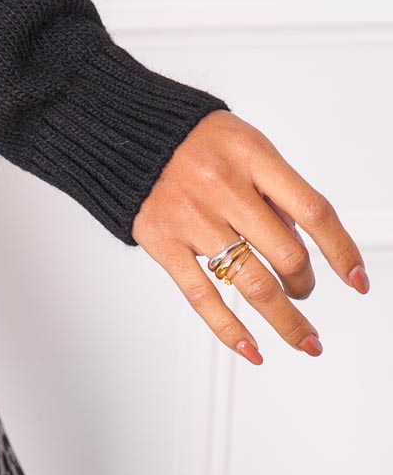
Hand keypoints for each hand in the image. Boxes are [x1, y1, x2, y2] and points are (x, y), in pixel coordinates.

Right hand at [131, 108, 370, 363]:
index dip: (342, 252)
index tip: (357, 280)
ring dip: (287, 320)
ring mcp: (191, 216)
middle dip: (306, 284)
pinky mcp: (162, 241)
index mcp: (248, 153)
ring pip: (253, 284)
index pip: (313, 210)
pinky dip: (232, 331)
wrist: (117, 125)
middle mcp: (221, 185)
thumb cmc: (187, 135)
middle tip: (305, 290)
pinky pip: (203, 297)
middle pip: (287, 255)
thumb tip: (303, 244)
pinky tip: (253, 349)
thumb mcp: (241, 141)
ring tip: (303, 337)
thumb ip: (273, 188)